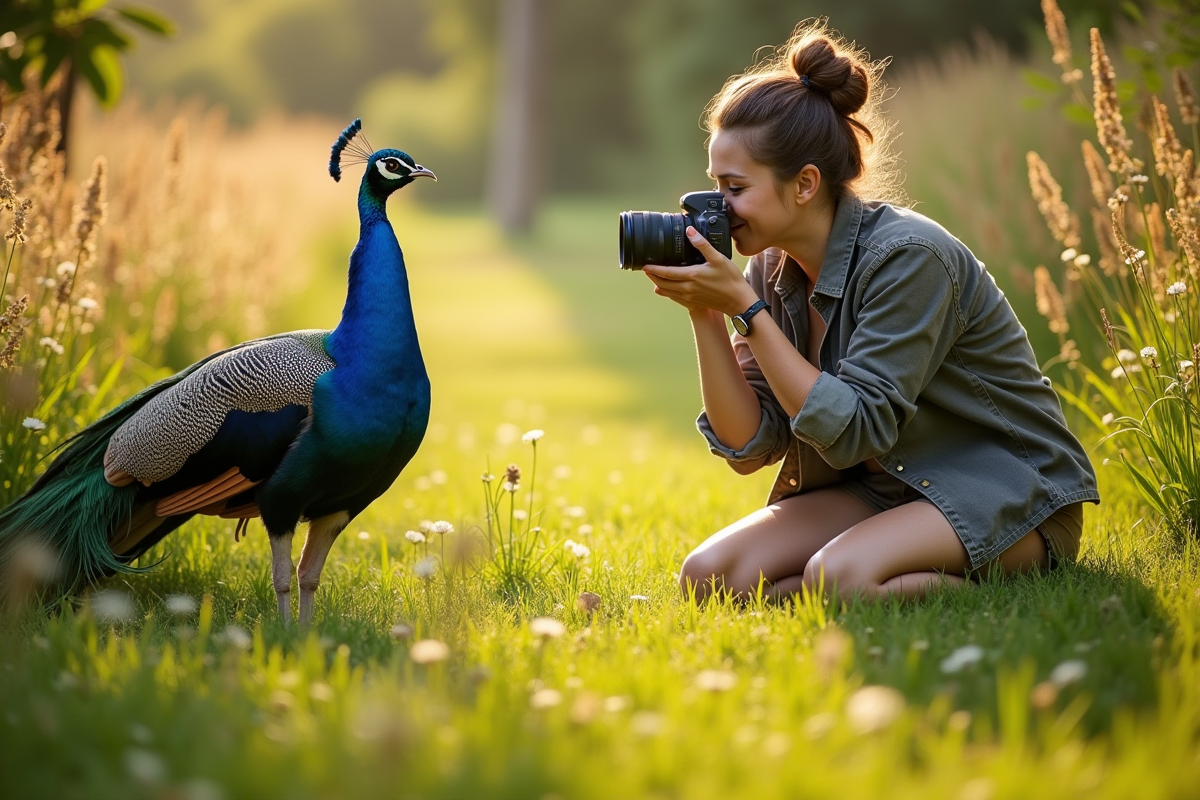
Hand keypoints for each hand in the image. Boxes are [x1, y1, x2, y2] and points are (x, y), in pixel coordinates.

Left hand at [642, 227, 759, 315]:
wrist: (738, 301)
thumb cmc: (730, 280)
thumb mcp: (718, 258)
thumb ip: (702, 245)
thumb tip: (690, 231)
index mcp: (692, 276)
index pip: (667, 272)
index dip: (654, 269)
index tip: (644, 265)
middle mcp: (687, 288)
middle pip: (663, 283)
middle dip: (652, 276)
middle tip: (645, 269)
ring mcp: (689, 297)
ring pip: (667, 291)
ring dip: (657, 284)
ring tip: (652, 277)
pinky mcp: (693, 303)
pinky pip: (674, 298)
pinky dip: (666, 292)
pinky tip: (663, 289)